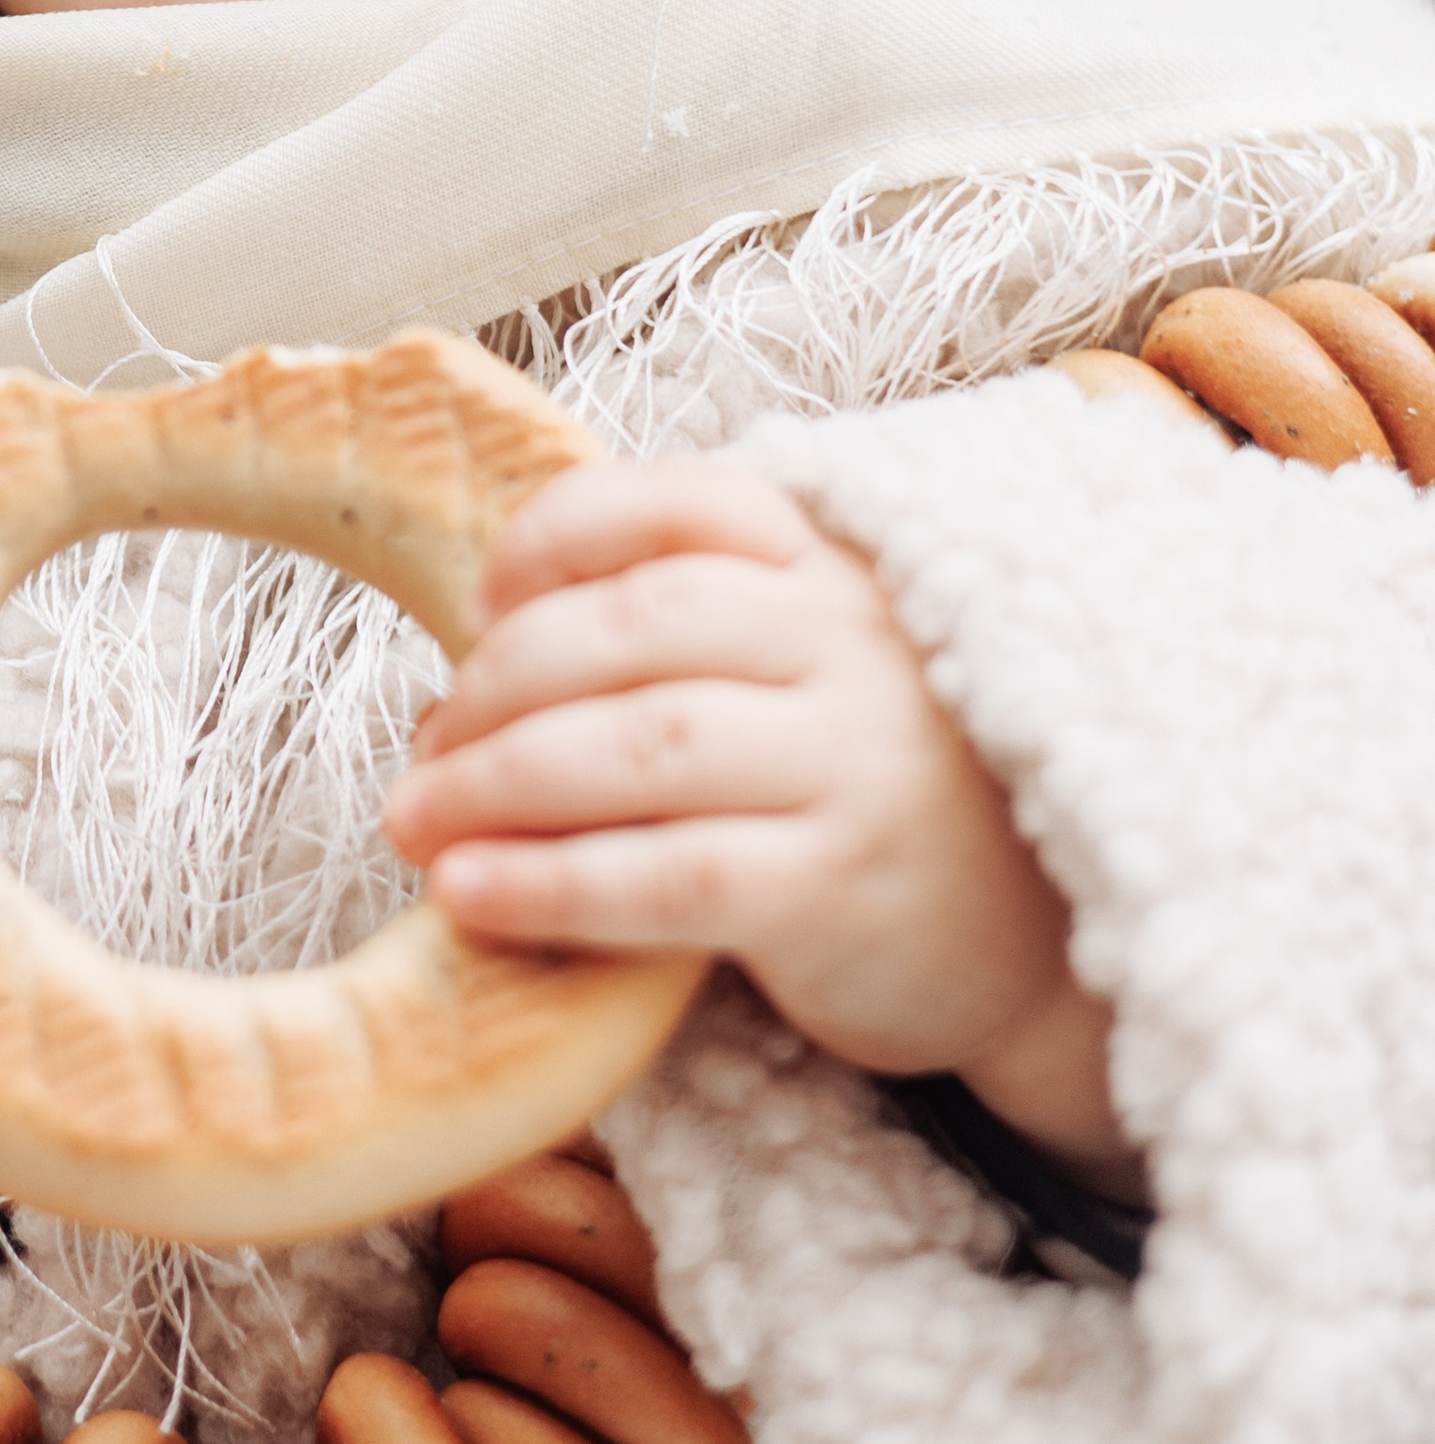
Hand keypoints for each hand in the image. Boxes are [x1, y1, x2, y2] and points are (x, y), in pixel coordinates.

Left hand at [384, 459, 1138, 1192]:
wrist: (1030, 943)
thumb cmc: (864, 797)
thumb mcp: (798, 683)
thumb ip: (666, 654)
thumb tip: (444, 706)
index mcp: (831, 570)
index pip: (684, 500)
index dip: (560, 533)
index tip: (483, 598)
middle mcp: (850, 646)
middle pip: (637, 624)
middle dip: (500, 681)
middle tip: (427, 747)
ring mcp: (853, 764)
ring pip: (641, 744)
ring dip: (497, 780)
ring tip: (415, 821)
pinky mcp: (840, 889)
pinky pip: (671, 874)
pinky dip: (551, 882)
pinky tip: (471, 895)